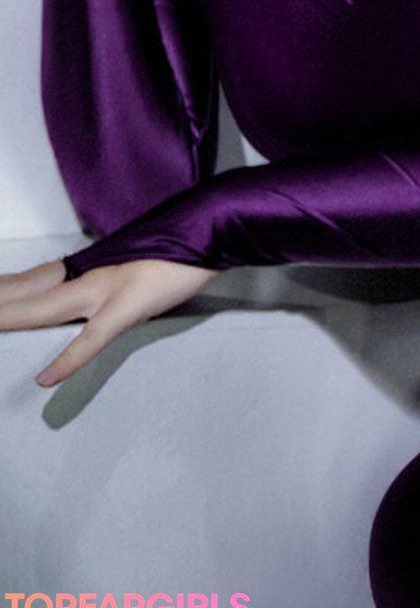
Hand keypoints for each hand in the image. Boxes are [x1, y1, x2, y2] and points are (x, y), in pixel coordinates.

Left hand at [0, 256, 219, 386]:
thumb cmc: (179, 252)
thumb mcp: (137, 270)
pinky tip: (47, 379)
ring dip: (14, 317)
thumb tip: (94, 301)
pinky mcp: (128, 308)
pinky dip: (69, 359)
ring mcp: (107, 293)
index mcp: (91, 270)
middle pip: (30, 294)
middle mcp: (92, 278)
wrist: (210, 229)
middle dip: (3, 304)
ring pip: (47, 309)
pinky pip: (94, 337)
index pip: (35, 281)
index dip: (8, 290)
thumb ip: (110, 284)